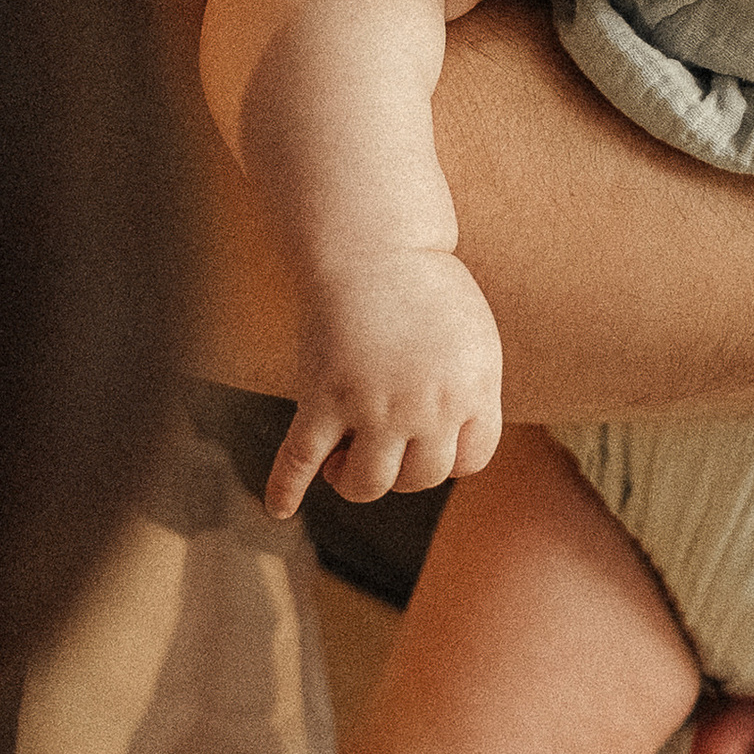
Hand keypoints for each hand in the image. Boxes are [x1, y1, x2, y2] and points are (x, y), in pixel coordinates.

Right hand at [267, 247, 502, 514]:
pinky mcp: (322, 398)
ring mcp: (372, 407)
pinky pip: (301, 458)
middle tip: (383, 446)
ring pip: (367, 484)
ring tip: (343, 462)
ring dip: (355, 482)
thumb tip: (459, 446)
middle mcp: (425, 409)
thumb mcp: (474, 340)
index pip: (469, 462)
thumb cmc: (425, 288)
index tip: (429, 439)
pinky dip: (286, 487)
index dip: (448, 456)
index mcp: (470, 392)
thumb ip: (473, 393)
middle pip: (420, 478)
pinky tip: (279, 508)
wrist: (372, 246)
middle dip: (404, 471)